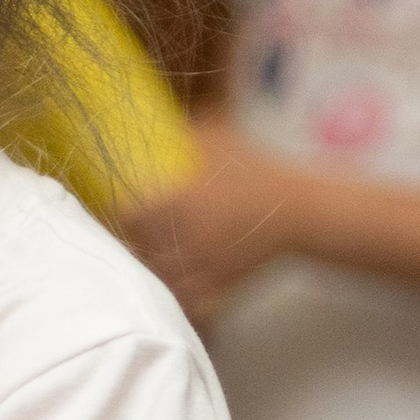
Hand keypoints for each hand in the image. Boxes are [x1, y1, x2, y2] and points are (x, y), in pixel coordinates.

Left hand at [124, 119, 302, 315]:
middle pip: (137, 252)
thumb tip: (157, 118)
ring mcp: (203, 268)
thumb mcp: (220, 140)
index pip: (127, 217)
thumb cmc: (259, 172)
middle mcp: (186, 239)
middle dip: (132, 244)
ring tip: (151, 260)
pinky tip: (176, 283)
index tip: (121, 210)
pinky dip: (177, 296)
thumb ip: (186, 132)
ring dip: (151, 270)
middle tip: (132, 237)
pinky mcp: (220, 288)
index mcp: (180, 203)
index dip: (119, 215)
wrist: (300, 211)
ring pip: (159, 280)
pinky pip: (186, 302)